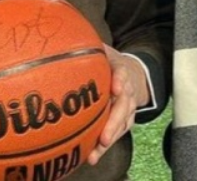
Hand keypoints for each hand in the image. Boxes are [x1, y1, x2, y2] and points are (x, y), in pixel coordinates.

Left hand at [87, 45, 148, 166]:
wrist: (133, 73)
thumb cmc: (110, 62)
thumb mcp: (102, 50)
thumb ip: (87, 47)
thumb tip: (62, 41)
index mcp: (119, 69)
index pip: (122, 72)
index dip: (120, 80)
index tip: (115, 88)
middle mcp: (127, 89)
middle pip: (124, 105)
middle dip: (114, 120)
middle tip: (103, 135)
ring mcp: (128, 105)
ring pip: (123, 122)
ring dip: (110, 136)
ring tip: (98, 149)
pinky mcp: (126, 118)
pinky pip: (119, 131)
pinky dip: (107, 143)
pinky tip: (94, 154)